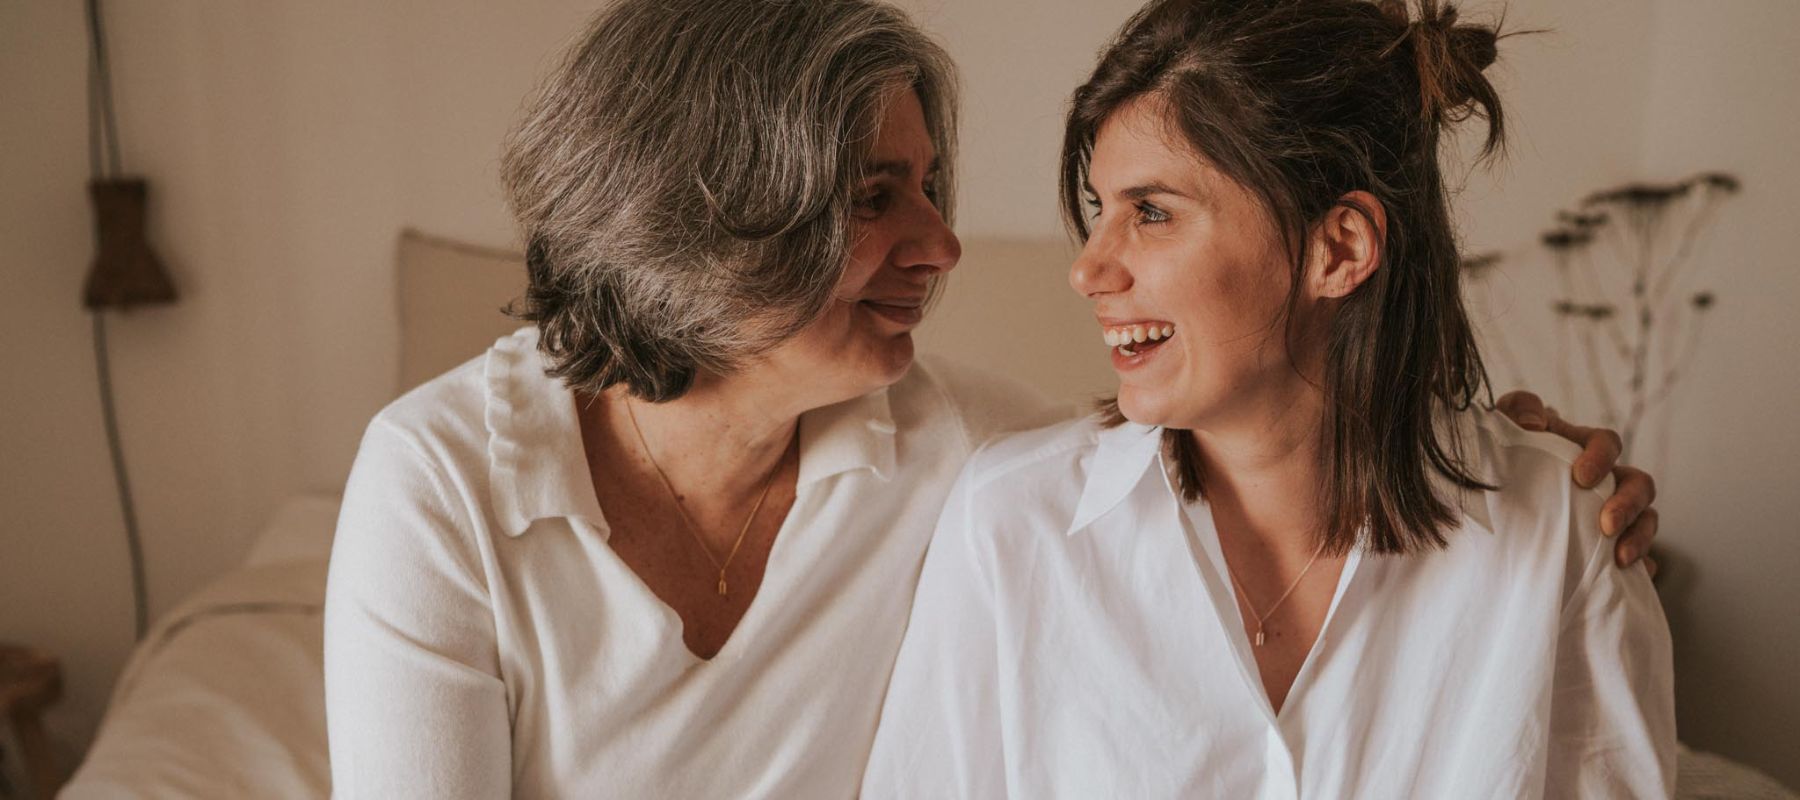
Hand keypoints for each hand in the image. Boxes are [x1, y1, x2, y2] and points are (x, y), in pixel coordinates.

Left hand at [1495, 391, 1658, 576]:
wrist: (1495, 494)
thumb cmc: (1504, 454)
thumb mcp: (1505, 425)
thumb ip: (1518, 410)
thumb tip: (1536, 424)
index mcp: (1583, 448)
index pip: (1608, 442)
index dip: (1602, 457)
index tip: (1581, 477)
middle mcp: (1606, 479)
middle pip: (1640, 484)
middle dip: (1628, 504)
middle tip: (1606, 524)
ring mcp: (1613, 512)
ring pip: (1647, 520)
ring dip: (1640, 538)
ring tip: (1620, 559)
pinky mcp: (1610, 545)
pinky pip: (1641, 558)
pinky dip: (1641, 568)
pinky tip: (1629, 579)